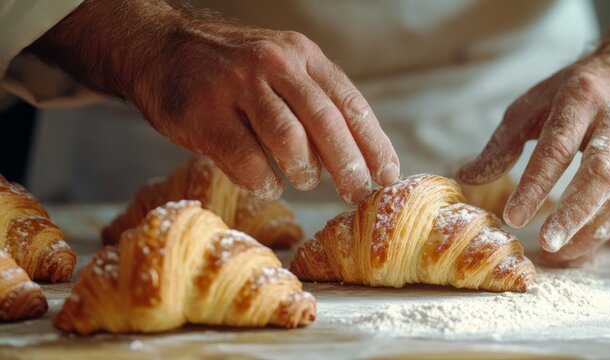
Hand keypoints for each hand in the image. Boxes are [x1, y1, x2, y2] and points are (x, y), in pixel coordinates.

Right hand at [29, 0, 398, 201]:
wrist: (160, 47)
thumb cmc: (232, 71)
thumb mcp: (281, 69)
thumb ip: (315, 105)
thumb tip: (356, 160)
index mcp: (302, 55)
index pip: (350, 103)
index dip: (374, 144)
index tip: (388, 176)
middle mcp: (274, 64)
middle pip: (326, 123)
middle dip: (348, 166)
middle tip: (356, 194)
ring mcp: (237, 86)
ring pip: (289, 141)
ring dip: (303, 171)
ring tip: (303, 180)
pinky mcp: (204, 114)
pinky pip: (247, 160)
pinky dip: (263, 181)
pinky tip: (265, 184)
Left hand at [458, 0, 609, 265]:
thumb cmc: (578, 91)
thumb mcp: (534, 104)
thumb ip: (502, 144)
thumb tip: (464, 178)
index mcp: (582, 95)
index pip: (559, 145)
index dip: (537, 184)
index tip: (514, 217)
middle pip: (602, 172)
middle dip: (574, 213)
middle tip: (547, 245)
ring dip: (591, 231)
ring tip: (558, 254)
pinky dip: (606, 228)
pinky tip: (581, 246)